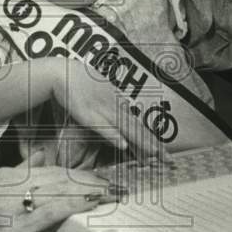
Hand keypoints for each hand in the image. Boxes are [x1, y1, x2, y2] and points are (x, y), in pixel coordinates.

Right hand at [0, 151, 117, 231]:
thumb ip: (15, 180)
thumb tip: (38, 158)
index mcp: (5, 177)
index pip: (52, 169)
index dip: (80, 173)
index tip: (102, 178)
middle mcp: (9, 185)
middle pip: (59, 176)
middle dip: (90, 180)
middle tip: (117, 184)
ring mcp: (10, 206)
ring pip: (56, 189)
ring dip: (87, 189)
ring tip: (111, 191)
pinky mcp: (10, 228)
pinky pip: (46, 211)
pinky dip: (70, 204)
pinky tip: (88, 203)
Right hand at [50, 59, 166, 161]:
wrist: (63, 71)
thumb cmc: (79, 79)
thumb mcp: (102, 88)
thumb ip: (113, 100)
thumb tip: (122, 110)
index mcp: (118, 100)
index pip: (138, 123)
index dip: (151, 138)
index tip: (163, 150)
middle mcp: (115, 106)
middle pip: (137, 128)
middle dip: (153, 145)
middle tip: (168, 159)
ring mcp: (103, 110)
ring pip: (125, 130)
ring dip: (140, 142)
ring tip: (154, 155)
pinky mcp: (88, 114)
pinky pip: (103, 128)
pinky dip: (113, 137)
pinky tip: (122, 146)